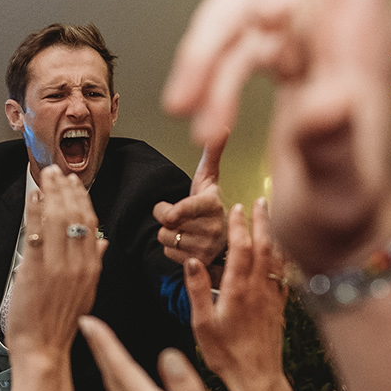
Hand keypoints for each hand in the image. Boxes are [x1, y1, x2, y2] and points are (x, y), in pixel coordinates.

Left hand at [4, 166, 105, 361]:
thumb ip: (95, 263)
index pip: (91, 224)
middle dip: (66, 190)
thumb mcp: (86, 292)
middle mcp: (78, 264)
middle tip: (57, 172)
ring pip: (57, 219)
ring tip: (45, 177)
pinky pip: (36, 231)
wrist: (43, 349)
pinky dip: (34, 211)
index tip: (75, 184)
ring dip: (51, 193)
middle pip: (75, 216)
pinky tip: (33, 197)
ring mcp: (56, 265)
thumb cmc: (60, 324)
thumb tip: (103, 242)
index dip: (83, 200)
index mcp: (92, 268)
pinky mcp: (35, 268)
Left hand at [154, 134, 228, 265]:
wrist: (224, 238)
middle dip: (167, 219)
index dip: (169, 211)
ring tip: (186, 229)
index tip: (169, 212)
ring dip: (170, 234)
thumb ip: (212, 154)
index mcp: (212, 204)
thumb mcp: (209, 179)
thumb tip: (221, 128)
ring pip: (166, 238)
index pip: (182, 210)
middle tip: (182, 216)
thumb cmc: (209, 205)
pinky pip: (169, 253)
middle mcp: (213, 227)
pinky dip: (173, 249)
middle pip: (166, 223)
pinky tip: (187, 243)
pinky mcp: (200, 262)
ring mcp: (207, 247)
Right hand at [163, 0, 390, 275]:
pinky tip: (208, 128)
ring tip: (201, 124)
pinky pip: (230, 38)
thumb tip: (317, 103)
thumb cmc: (349, 218)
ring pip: (237, 2)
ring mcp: (314, 29)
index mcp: (360, 29)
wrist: (348, 250)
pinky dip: (208, 77)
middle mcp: (341, 14)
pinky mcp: (289, 50)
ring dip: (205, 59)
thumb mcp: (339, 193)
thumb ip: (327, 147)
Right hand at [185, 197, 287, 390]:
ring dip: (274, 234)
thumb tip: (192, 260)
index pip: (241, 248)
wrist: (257, 378)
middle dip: (262, 221)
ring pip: (277, 257)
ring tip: (272, 217)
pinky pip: (284, 274)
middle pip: (264, 246)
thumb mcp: (202, 324)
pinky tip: (281, 252)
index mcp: (238, 290)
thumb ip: (197, 290)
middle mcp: (259, 289)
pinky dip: (283, 256)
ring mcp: (272, 297)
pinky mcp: (279, 307)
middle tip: (261, 200)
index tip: (236, 208)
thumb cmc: (226, 355)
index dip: (239, 226)